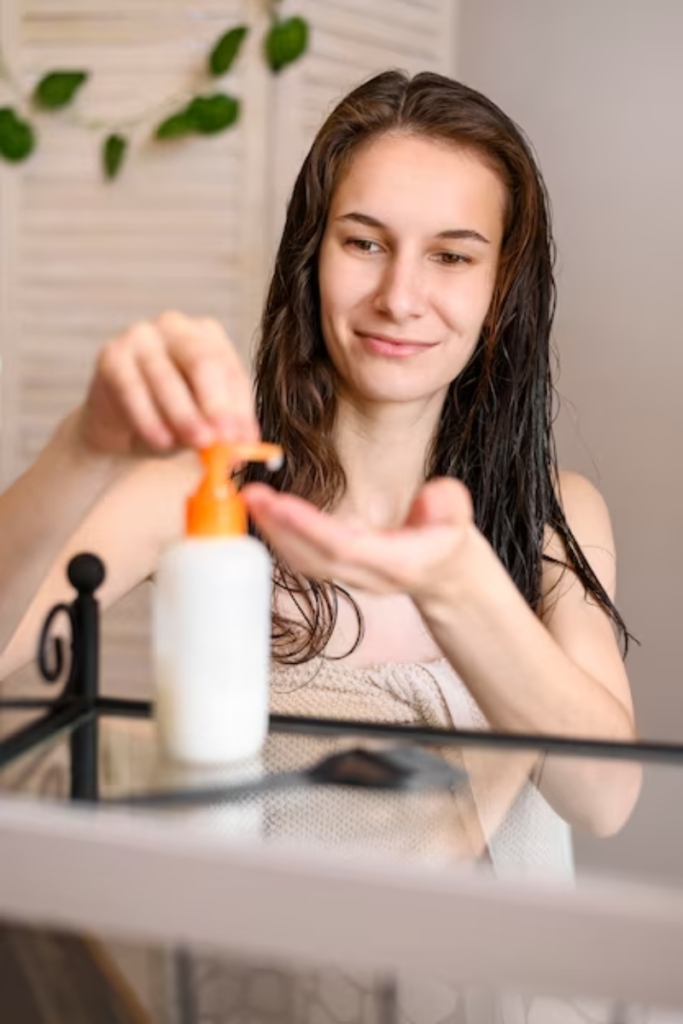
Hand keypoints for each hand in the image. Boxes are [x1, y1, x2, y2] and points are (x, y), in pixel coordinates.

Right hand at [76, 311, 258, 456]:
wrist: (119, 425)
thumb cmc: (169, 418)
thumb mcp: (202, 422)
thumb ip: (221, 427)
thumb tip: (244, 441)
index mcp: (207, 336)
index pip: (230, 371)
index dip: (239, 408)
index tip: (245, 439)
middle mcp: (175, 327)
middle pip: (202, 364)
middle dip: (215, 405)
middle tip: (222, 439)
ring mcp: (141, 336)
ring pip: (167, 378)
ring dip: (184, 416)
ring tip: (196, 445)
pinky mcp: (111, 355)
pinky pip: (132, 389)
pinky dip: (149, 419)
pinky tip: (162, 442)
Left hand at [243, 477, 478, 606]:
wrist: (444, 577)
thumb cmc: (447, 542)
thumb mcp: (459, 516)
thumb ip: (448, 504)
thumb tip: (429, 498)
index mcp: (395, 563)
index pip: (345, 547)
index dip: (310, 528)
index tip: (281, 504)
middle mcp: (366, 576)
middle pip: (313, 557)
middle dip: (279, 527)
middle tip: (252, 494)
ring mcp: (348, 578)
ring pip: (302, 561)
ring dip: (272, 531)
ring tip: (251, 499)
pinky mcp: (335, 571)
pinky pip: (301, 559)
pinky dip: (278, 536)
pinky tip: (264, 513)